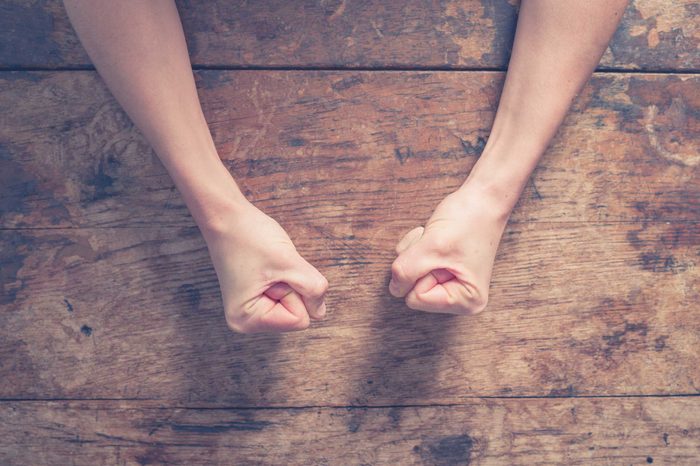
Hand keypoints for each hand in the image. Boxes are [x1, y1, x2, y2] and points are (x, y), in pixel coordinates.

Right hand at [202, 201, 327, 332]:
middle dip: (292, 288)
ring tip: (267, 267)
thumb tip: (320, 311)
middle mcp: (246, 321)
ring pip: (294, 306)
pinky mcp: (255, 298)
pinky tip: (267, 268)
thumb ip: (313, 288)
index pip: (300, 321)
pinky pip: (286, 296)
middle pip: (297, 316)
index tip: (273, 272)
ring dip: (289, 283)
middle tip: (270, 268)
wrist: (227, 217)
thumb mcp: (289, 262)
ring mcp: (250, 311)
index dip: (295, 292)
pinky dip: (285, 279)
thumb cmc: (250, 236)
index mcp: (247, 319)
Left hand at [389, 185, 509, 314]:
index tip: (439, 254)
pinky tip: (434, 237)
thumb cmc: (468, 220)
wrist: (482, 198)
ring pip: (410, 276)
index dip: (419, 272)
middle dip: (416, 262)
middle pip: (412, 290)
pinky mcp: (442, 271)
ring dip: (416, 252)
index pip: (416, 298)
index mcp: (466, 301)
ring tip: (437, 239)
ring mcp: (451, 284)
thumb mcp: (432, 247)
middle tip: (436, 245)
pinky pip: (413, 266)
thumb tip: (394, 288)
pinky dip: (417, 248)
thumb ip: (407, 270)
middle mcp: (460, 299)